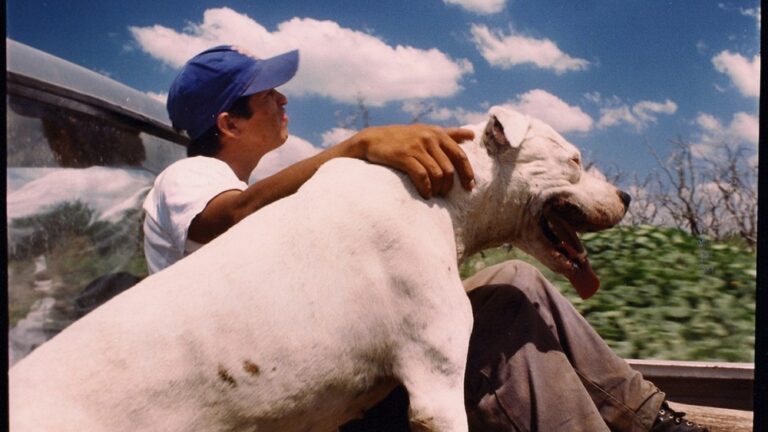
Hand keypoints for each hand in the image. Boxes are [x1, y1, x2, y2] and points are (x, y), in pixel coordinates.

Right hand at [350, 124, 474, 198]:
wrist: (373, 139)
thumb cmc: (402, 137)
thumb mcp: (426, 131)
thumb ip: (449, 133)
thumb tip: (472, 134)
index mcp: (438, 133)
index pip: (460, 155)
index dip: (467, 173)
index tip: (469, 187)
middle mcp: (429, 138)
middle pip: (449, 168)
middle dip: (449, 185)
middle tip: (444, 194)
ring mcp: (416, 146)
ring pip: (437, 174)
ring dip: (437, 189)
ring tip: (433, 195)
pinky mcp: (404, 155)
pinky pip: (422, 176)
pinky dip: (426, 188)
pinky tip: (425, 194)